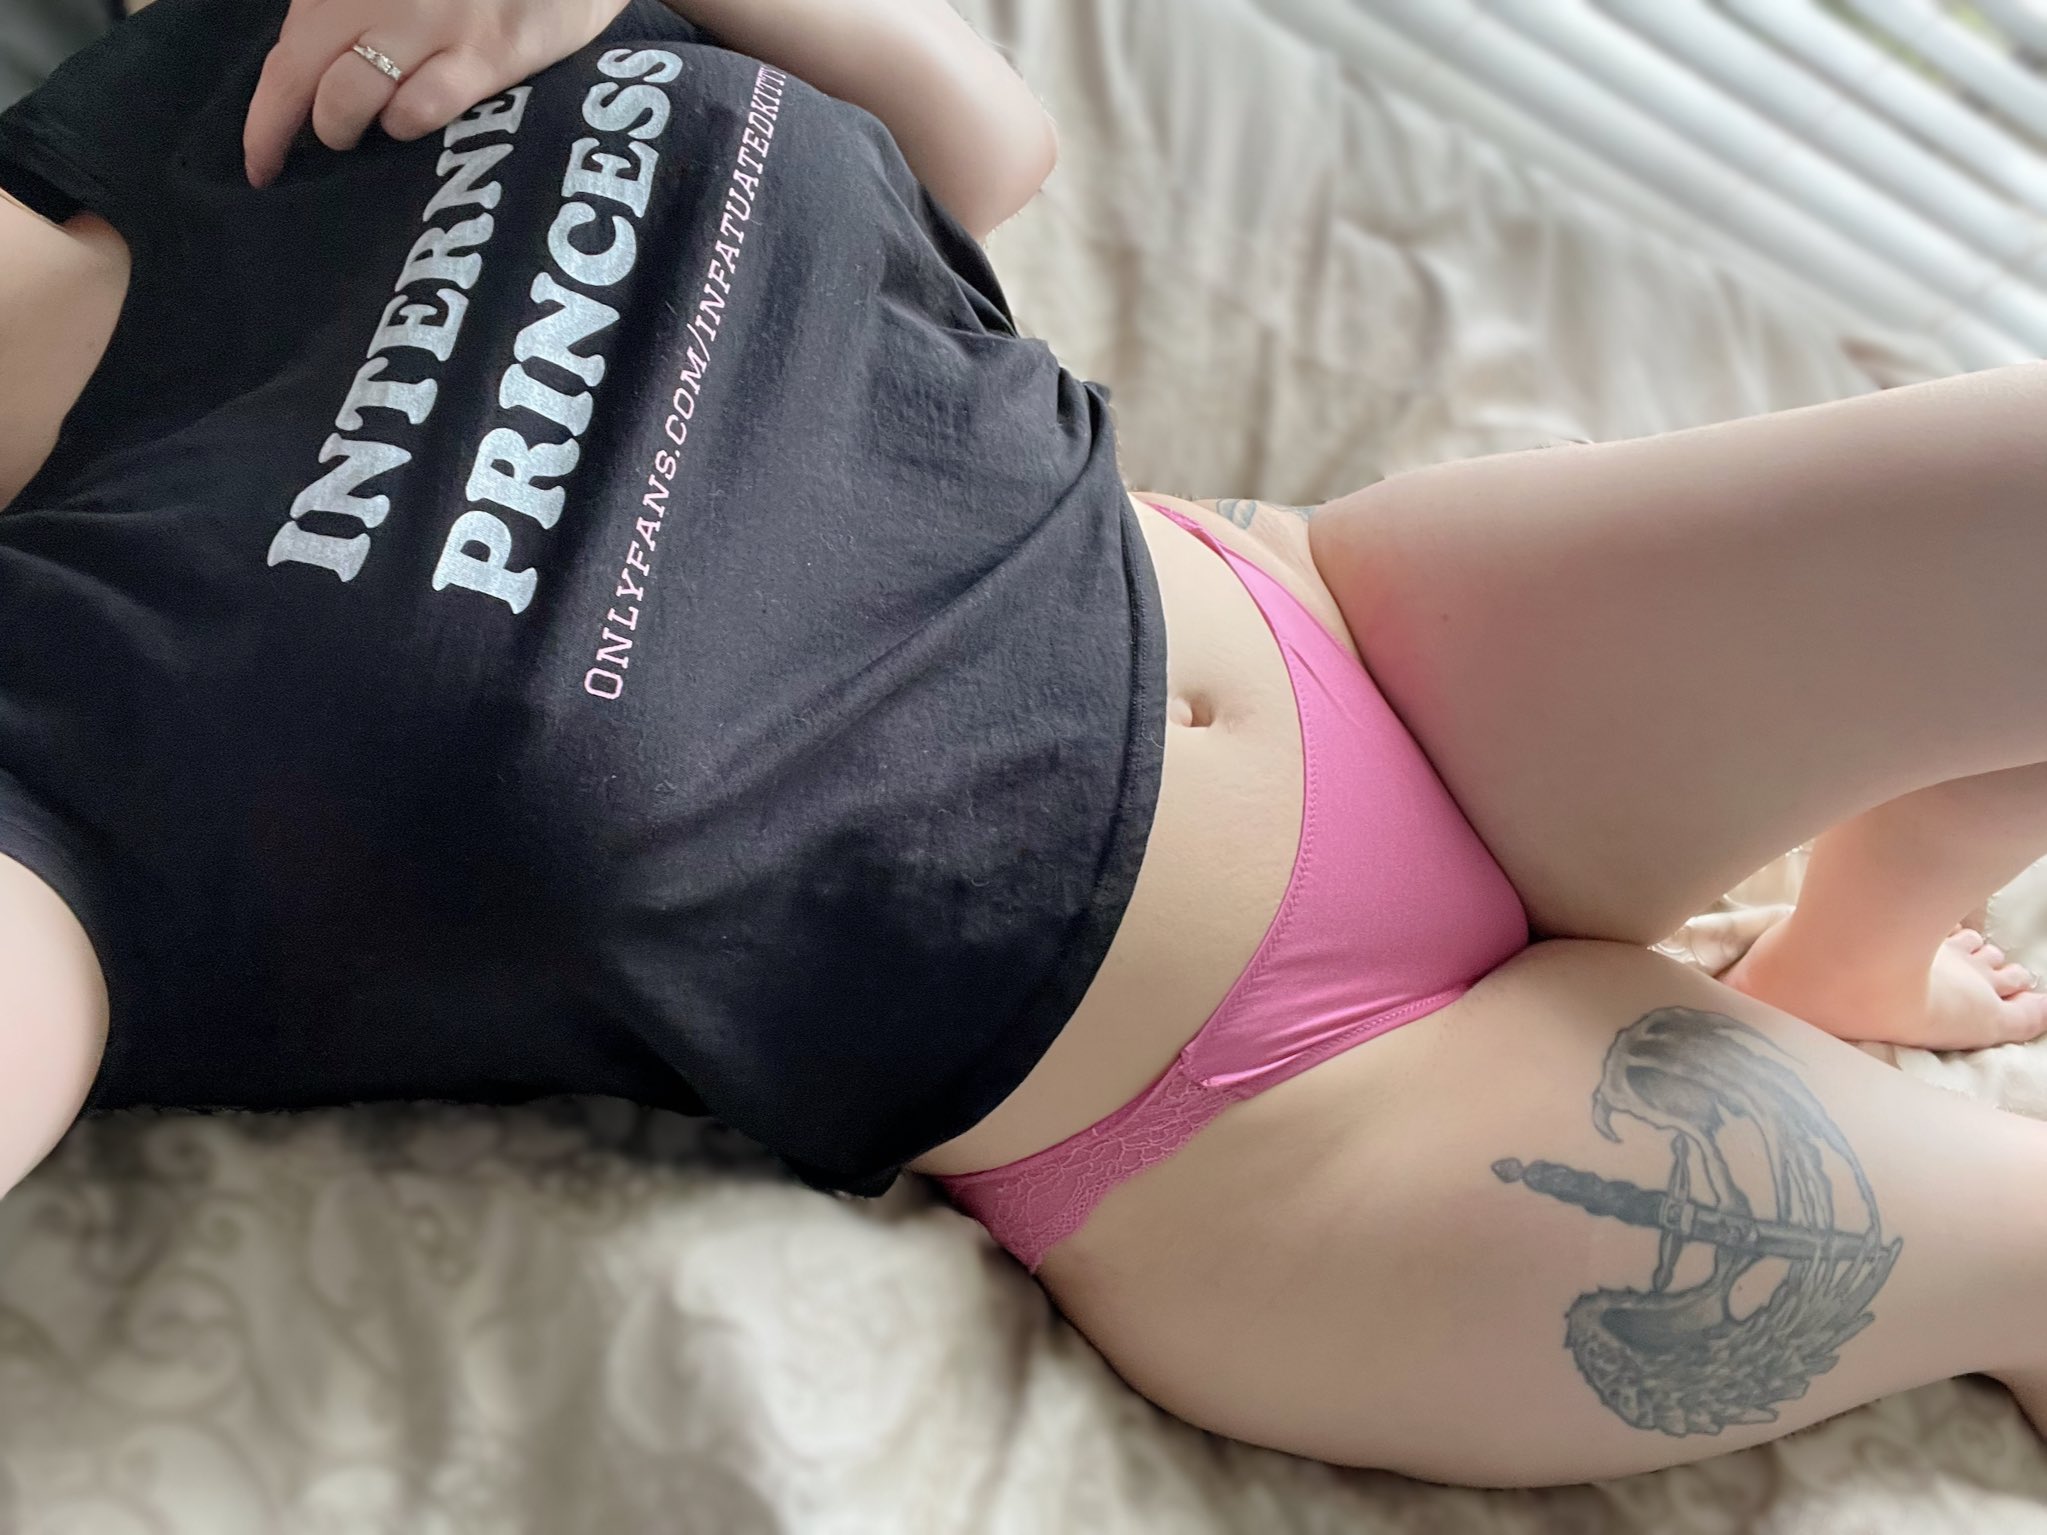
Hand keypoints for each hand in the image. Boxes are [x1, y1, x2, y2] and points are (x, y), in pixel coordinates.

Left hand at [242, 0, 634, 187]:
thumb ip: (349, 15)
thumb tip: (308, 80)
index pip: (286, 53)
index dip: (263, 117)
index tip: (259, 162)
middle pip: (302, 77)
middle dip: (286, 132)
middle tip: (289, 162)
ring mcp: (432, 24)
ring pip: (350, 97)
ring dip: (343, 128)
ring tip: (358, 133)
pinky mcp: (485, 54)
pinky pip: (421, 107)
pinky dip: (404, 124)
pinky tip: (409, 122)